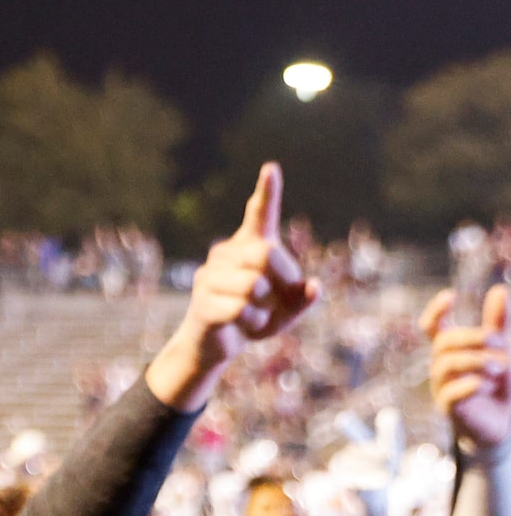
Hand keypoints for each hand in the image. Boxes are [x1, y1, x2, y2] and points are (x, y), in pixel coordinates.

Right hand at [159, 163, 318, 405]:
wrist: (213, 346)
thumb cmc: (252, 319)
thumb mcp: (285, 312)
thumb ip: (303, 299)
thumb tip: (314, 287)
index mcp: (249, 248)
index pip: (259, 215)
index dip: (266, 193)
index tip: (271, 169)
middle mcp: (226, 254)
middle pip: (266, 253)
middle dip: (282, 279)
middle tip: (276, 299)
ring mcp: (209, 276)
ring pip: (254, 285)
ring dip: (264, 307)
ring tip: (253, 314)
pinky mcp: (202, 301)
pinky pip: (241, 308)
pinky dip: (252, 322)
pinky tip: (242, 324)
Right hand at [426, 285, 510, 452]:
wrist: (504, 421)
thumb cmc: (501, 383)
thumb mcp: (503, 349)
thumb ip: (500, 323)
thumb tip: (499, 290)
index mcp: (453, 350)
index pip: (433, 327)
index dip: (437, 311)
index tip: (450, 295)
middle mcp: (442, 365)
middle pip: (444, 342)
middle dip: (471, 337)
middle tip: (498, 339)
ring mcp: (442, 386)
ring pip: (446, 365)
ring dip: (476, 361)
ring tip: (500, 367)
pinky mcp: (449, 407)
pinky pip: (450, 393)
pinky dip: (469, 386)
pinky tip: (485, 385)